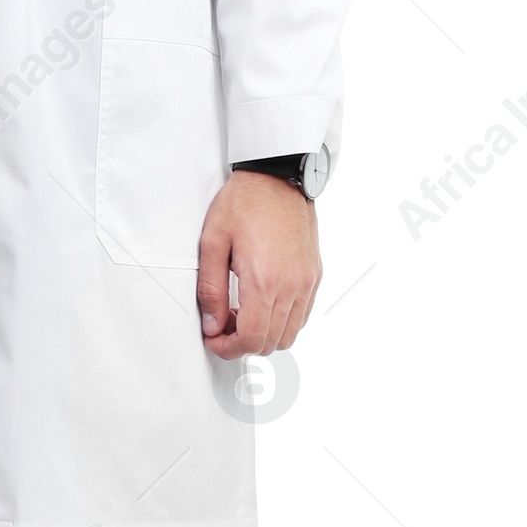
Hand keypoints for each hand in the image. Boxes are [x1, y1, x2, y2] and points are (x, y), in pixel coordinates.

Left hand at [196, 171, 320, 359]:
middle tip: (222, 325)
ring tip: (242, 313)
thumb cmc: (244, 203)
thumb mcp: (213, 242)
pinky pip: (302, 315)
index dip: (228, 349)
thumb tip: (212, 325)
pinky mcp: (314, 275)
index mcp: (263, 281)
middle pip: (270, 343)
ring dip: (264, 334)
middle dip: (243, 343)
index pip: (251, 339)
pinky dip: (282, 321)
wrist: (278, 176)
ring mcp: (307, 282)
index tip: (214, 340)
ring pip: (289, 334)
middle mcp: (291, 286)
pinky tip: (263, 303)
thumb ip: (211, 290)